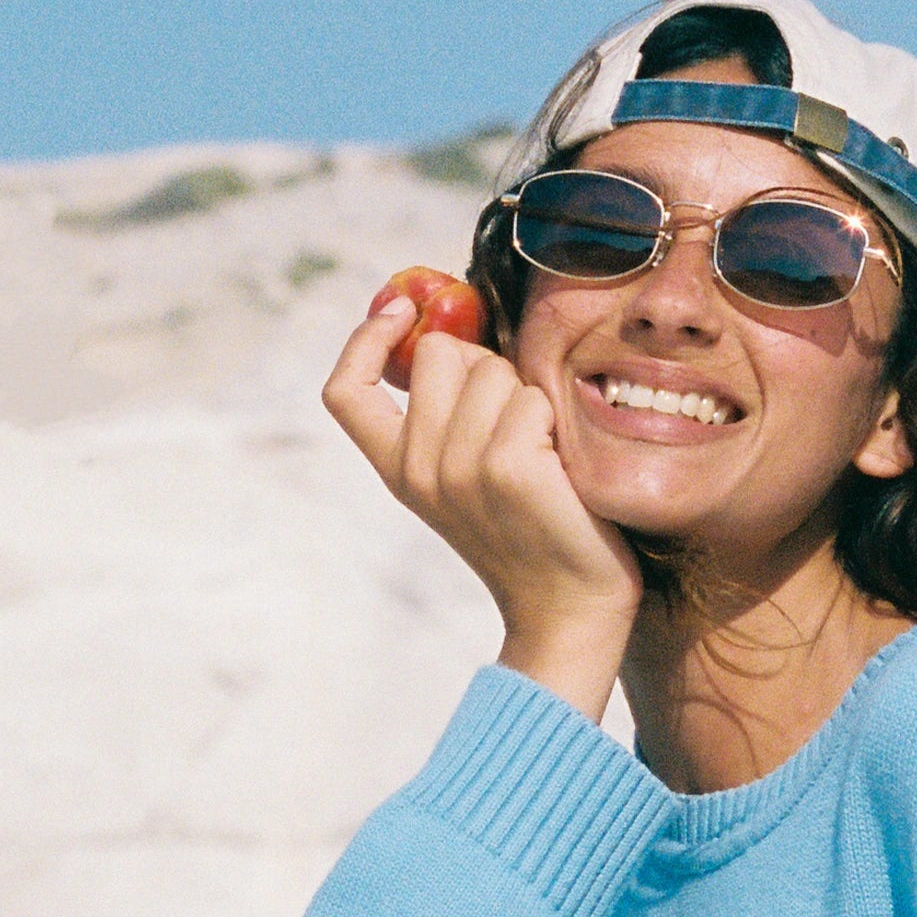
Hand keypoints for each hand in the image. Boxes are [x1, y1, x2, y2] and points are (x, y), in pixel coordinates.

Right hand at [323, 297, 642, 719]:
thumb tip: (451, 331)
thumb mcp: (472, 476)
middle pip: (440, 355)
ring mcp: (461, 470)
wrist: (572, 608)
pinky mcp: (509, 468)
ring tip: (544, 454)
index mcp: (399, 472)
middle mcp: (419, 471)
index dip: (365, 340)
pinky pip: (534, 397)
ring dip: (528, 396)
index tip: (400, 308)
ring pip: (492, 370)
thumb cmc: (539, 531)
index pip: (344, 392)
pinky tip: (563, 467)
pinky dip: (556, 419)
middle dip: (485, 366)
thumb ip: (450, 416)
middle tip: (518, 422)